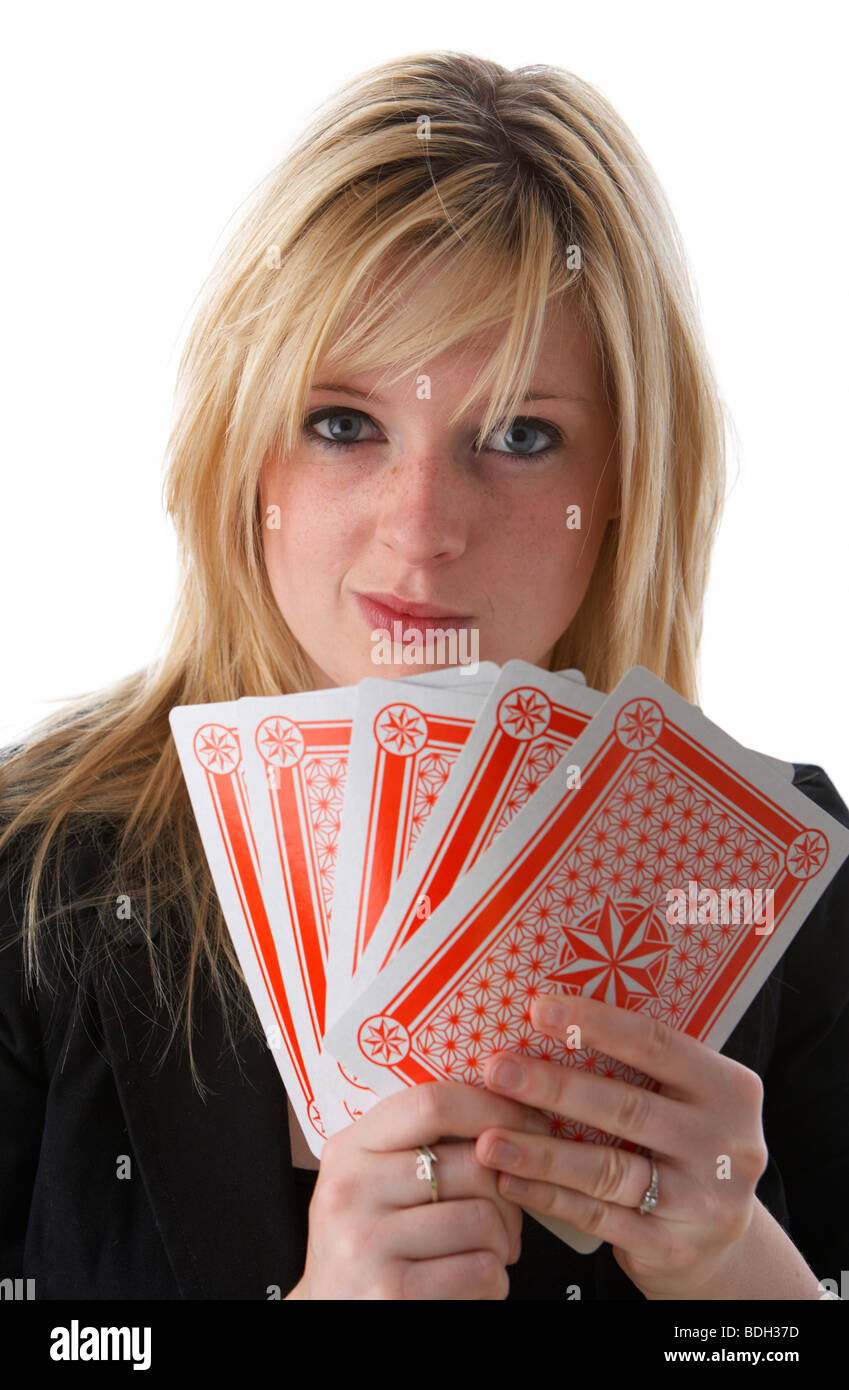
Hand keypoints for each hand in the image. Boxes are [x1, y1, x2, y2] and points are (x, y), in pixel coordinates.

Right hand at [289, 1080, 546, 1299]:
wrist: (330, 1314)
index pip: (432, 1103)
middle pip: (472, 1163)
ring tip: (486, 1252)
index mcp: (350, 1147)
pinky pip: (480, 1271)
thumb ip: (419, 1143)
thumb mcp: (373, 1180)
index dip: (493, 1109)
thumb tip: (510, 1115)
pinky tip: (474, 1284)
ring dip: (503, 1242)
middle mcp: (350, 1189)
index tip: (528, 1124)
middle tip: (507, 1215)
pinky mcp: (390, 1293)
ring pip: (483, 1218)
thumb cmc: (368, 1241)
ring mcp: (365, 1242)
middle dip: (509, 1191)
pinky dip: (494, 1281)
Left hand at [475, 992, 768, 1298]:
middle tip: (497, 1070)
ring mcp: (704, 1202)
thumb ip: (639, 1070)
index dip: (596, 1024)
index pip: (657, 1044)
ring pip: (608, 1169)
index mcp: (730, 1089)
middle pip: (627, 1107)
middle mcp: (726, 1144)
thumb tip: (545, 1017)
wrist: (721, 1242)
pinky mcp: (674, 1248)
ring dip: (541, 1152)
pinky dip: (549, 1197)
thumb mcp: (684, 1102)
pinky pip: (598, 1217)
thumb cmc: (683, 1148)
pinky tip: (509, 1180)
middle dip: (554, 1087)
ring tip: (488, 1137)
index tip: (538, 1009)